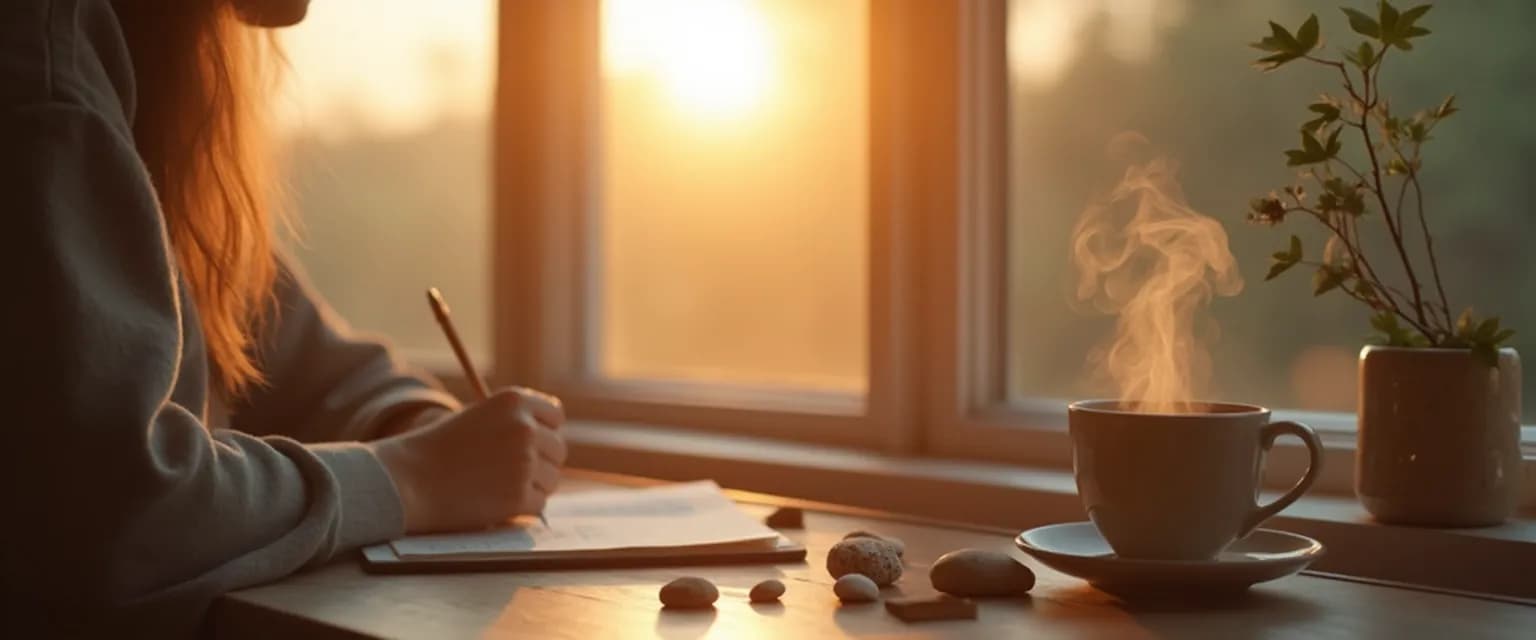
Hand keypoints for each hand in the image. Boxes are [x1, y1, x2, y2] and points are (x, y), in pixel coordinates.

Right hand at [369, 387, 565, 532]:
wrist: (406, 479)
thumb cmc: (436, 450)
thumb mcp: (477, 418)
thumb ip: (513, 424)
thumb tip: (548, 442)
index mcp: (514, 401)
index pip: (554, 416)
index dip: (545, 432)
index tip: (533, 445)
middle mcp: (525, 427)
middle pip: (557, 449)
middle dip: (541, 463)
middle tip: (514, 474)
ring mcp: (525, 462)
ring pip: (551, 479)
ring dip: (532, 487)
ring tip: (499, 488)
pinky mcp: (518, 496)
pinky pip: (538, 504)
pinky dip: (521, 508)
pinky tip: (496, 503)